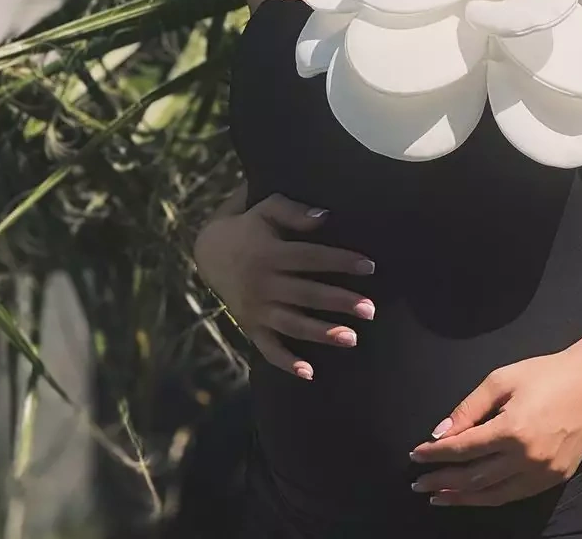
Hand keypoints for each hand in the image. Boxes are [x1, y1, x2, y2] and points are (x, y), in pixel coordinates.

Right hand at [193, 193, 375, 378]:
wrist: (210, 253)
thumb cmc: (250, 227)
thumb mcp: (267, 209)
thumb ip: (294, 212)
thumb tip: (325, 217)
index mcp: (270, 253)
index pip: (311, 258)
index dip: (340, 261)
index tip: (369, 267)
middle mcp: (263, 283)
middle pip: (306, 294)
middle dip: (339, 302)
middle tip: (370, 310)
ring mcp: (256, 309)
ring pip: (292, 324)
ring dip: (321, 333)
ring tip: (352, 338)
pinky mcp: (250, 326)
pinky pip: (268, 348)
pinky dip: (286, 362)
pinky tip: (309, 373)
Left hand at [407, 349, 581, 506]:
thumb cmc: (545, 374)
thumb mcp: (502, 379)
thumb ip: (469, 408)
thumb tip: (440, 433)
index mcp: (512, 429)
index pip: (464, 449)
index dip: (436, 454)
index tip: (416, 456)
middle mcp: (527, 457)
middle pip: (475, 476)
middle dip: (442, 481)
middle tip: (418, 484)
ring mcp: (543, 472)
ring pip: (494, 494)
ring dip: (463, 497)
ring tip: (439, 496)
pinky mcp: (555, 479)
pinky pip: (515, 494)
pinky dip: (491, 497)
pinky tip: (474, 494)